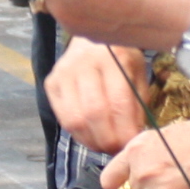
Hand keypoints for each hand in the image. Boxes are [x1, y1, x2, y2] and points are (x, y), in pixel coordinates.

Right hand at [46, 38, 150, 153]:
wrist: (91, 38)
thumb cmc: (120, 58)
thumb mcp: (137, 73)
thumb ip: (138, 103)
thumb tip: (135, 137)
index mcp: (112, 56)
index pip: (118, 102)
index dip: (125, 130)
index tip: (133, 144)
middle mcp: (84, 62)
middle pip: (94, 113)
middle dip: (108, 140)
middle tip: (119, 149)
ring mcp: (63, 72)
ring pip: (75, 120)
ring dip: (92, 141)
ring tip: (105, 146)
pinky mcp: (51, 83)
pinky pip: (63, 119)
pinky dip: (79, 135)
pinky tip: (91, 137)